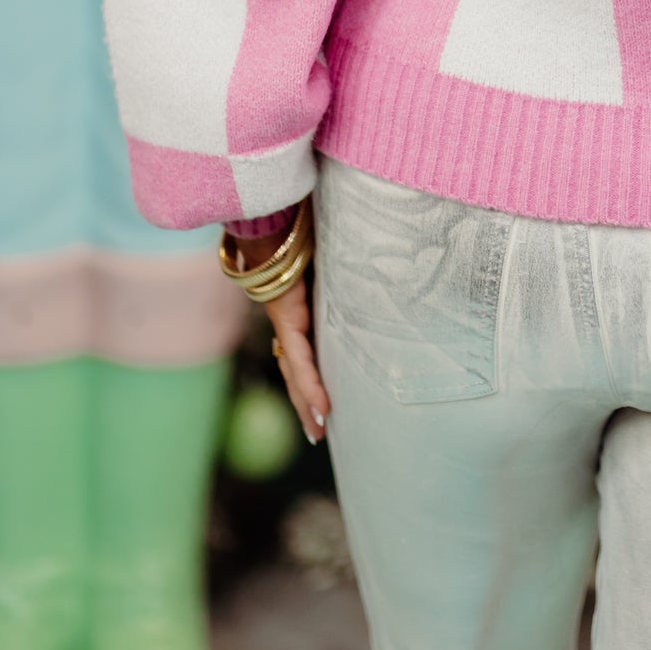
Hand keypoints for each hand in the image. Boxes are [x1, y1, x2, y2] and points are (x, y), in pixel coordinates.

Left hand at [235, 225, 330, 447]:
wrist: (274, 218)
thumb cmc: (300, 228)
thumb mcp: (329, 257)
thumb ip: (344, 268)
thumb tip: (376, 263)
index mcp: (297, 309)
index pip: (303, 350)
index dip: (309, 377)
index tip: (323, 400)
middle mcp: (288, 320)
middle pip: (295, 370)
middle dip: (305, 403)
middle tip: (318, 432)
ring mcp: (285, 322)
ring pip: (295, 372)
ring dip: (306, 404)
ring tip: (319, 430)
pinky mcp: (286, 320)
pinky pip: (301, 360)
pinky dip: (310, 386)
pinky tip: (323, 409)